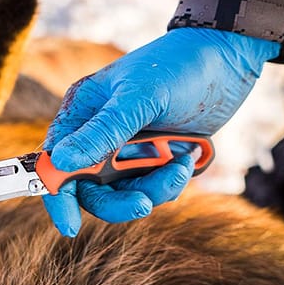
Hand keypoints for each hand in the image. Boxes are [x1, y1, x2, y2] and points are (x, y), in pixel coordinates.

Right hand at [43, 27, 279, 235]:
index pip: (55, 162)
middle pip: (90, 189)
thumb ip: (101, 133)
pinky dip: (170, 182)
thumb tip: (59, 163)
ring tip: (182, 165)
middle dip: (117, 201)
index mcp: (81, 113)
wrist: (228, 58)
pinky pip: (151, 188)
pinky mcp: (153, 159)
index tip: (70, 226)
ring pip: (124, 193)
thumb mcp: (139, 99)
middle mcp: (97, 135)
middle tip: (143, 204)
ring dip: (153, 188)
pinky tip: (190, 155)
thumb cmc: (178, 66)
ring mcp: (125, 149)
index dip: (58, 195)